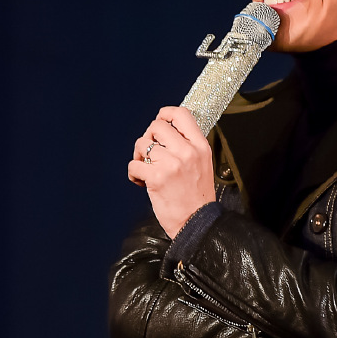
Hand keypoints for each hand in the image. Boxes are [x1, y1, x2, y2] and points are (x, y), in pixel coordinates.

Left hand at [128, 106, 215, 238]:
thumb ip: (188, 146)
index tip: (160, 121)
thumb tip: (166, 131)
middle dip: (148, 137)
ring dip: (139, 156)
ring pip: (142, 144)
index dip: (165, 114)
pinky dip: (133, 173)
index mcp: (200, 146)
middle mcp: (187, 152)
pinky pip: (134, 164)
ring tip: (145, 168)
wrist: (197, 223)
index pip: (181, 114)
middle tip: (150, 152)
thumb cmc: (197, 196)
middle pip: (157, 126)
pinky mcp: (156, 178)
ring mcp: (171, 164)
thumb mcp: (203, 163)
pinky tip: (141, 182)